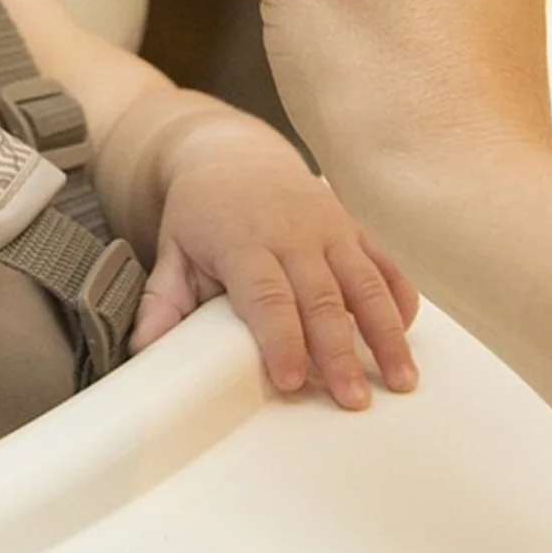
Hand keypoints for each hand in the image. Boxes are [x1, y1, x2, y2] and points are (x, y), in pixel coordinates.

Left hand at [130, 123, 419, 409]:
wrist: (231, 152)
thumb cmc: (201, 211)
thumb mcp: (172, 248)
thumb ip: (161, 301)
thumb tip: (144, 351)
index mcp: (242, 239)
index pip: (265, 295)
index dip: (280, 339)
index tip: (290, 381)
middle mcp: (291, 231)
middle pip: (321, 296)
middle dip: (339, 351)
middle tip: (353, 400)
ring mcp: (328, 226)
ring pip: (364, 282)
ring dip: (386, 333)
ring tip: (401, 382)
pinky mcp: (352, 226)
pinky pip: (385, 263)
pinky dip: (400, 299)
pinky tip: (406, 337)